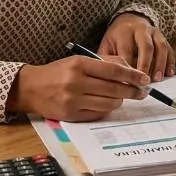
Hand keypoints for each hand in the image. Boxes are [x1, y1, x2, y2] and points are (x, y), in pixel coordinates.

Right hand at [7, 56, 148, 121]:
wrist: (31, 88)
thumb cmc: (59, 72)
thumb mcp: (79, 60)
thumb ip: (104, 63)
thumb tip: (130, 70)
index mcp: (79, 65)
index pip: (114, 71)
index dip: (133, 76)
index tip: (144, 79)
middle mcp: (76, 82)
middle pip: (114, 89)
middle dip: (132, 91)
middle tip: (141, 92)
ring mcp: (73, 101)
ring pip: (109, 104)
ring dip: (120, 101)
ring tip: (122, 97)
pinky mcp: (71, 115)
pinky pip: (98, 114)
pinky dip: (106, 109)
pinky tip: (107, 104)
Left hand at [99, 12, 175, 81]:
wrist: (130, 18)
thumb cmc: (117, 37)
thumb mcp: (107, 44)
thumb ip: (106, 59)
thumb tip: (106, 77)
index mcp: (124, 32)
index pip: (127, 51)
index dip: (128, 68)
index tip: (127, 83)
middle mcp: (140, 30)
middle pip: (146, 47)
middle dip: (146, 65)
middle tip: (145, 81)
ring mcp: (153, 32)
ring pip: (160, 47)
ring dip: (160, 64)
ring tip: (157, 78)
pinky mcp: (162, 36)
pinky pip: (169, 48)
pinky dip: (170, 61)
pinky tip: (169, 73)